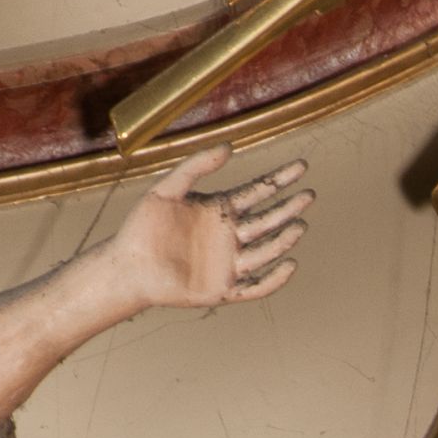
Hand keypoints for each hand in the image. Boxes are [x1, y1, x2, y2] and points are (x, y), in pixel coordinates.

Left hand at [100, 147, 312, 312]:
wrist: (128, 266)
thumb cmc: (142, 227)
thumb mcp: (166, 189)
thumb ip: (196, 167)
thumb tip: (229, 147)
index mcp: (219, 210)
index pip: (257, 192)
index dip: (279, 180)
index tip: (300, 167)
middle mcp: (230, 236)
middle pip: (268, 220)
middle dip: (289, 207)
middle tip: (309, 194)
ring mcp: (229, 264)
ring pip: (266, 251)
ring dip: (284, 239)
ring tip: (299, 225)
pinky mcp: (224, 290)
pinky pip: (256, 286)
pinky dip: (274, 279)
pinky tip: (289, 265)